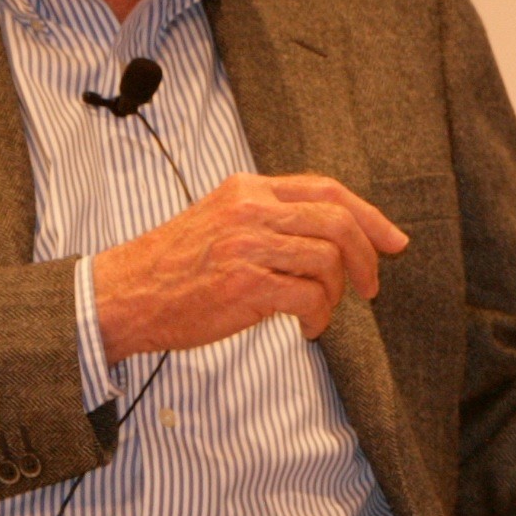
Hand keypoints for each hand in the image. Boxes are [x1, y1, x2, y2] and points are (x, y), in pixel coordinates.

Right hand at [91, 172, 409, 358]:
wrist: (122, 295)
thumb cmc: (173, 266)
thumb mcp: (220, 219)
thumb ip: (268, 217)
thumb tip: (331, 236)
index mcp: (247, 189)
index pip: (327, 190)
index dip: (369, 215)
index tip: (393, 241)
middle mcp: (250, 210)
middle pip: (338, 221)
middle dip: (367, 257)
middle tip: (371, 287)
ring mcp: (247, 246)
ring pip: (328, 259)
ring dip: (338, 293)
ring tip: (320, 312)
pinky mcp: (244, 285)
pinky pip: (309, 296)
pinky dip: (319, 316)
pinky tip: (305, 327)